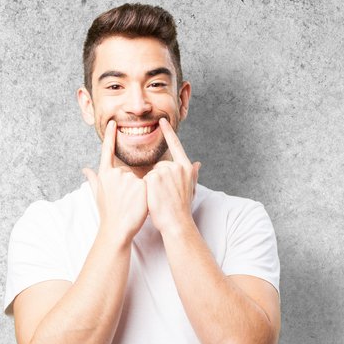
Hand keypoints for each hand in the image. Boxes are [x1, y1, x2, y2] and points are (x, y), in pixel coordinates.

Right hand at [82, 120, 147, 242]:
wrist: (117, 228)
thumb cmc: (108, 213)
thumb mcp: (98, 194)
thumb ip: (93, 179)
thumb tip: (84, 169)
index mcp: (105, 173)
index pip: (107, 151)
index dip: (110, 137)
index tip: (112, 123)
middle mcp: (116, 173)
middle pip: (130, 172)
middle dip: (131, 185)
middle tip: (126, 200)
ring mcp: (128, 179)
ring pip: (140, 178)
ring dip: (139, 190)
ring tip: (132, 204)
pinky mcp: (141, 185)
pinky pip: (149, 184)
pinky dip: (147, 193)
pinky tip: (140, 203)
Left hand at [143, 118, 200, 232]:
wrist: (176, 223)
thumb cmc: (182, 209)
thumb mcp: (191, 189)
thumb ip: (193, 174)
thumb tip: (198, 163)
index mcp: (186, 168)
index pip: (176, 145)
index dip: (168, 132)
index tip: (162, 121)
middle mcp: (177, 167)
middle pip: (160, 166)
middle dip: (158, 179)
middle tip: (165, 195)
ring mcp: (166, 171)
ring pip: (152, 173)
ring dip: (152, 185)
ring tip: (161, 198)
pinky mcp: (154, 177)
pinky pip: (145, 180)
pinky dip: (147, 189)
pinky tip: (154, 198)